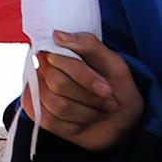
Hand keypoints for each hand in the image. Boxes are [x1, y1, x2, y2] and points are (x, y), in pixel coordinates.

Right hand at [29, 33, 145, 151]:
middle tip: (108, 101)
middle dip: (90, 97)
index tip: (107, 89)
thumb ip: (89, 44)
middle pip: (58, 84)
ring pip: (57, 105)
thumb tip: (58, 36)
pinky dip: (75, 126)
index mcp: (59, 52)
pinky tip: (84, 121)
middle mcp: (43, 70)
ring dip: (86, 113)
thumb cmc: (117, 87)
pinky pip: (50, 121)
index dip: (85, 77)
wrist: (123, 119)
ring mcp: (38, 93)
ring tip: (99, 111)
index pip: (59, 60)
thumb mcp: (113, 63)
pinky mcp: (39, 114)